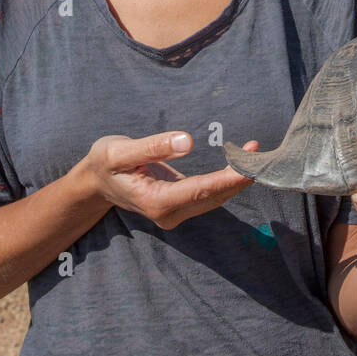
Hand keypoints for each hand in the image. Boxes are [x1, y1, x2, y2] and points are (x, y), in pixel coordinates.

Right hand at [81, 132, 256, 230]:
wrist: (95, 182)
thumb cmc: (105, 163)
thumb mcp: (119, 151)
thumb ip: (152, 147)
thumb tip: (186, 141)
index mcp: (156, 202)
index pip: (200, 191)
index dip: (227, 179)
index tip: (249, 167)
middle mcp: (169, 214)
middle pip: (213, 197)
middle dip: (239, 177)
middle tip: (261, 153)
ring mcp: (176, 213)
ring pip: (215, 198)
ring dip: (236, 178)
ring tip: (255, 151)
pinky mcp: (180, 205)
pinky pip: (209, 194)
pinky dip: (226, 179)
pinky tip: (240, 160)